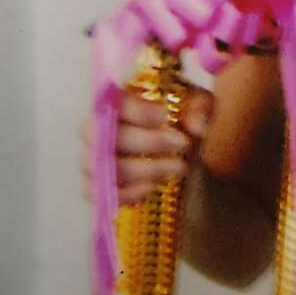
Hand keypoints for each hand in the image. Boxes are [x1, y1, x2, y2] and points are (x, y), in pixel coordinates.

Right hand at [80, 88, 213, 205]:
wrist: (184, 148)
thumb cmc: (185, 119)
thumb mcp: (199, 105)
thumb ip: (199, 107)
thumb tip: (195, 126)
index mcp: (119, 100)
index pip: (113, 102)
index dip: (136, 111)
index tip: (165, 116)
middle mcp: (99, 128)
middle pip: (104, 135)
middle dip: (146, 141)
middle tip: (182, 143)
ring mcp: (96, 159)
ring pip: (103, 166)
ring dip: (143, 169)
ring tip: (179, 167)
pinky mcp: (102, 185)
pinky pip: (101, 194)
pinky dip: (126, 192)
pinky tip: (152, 187)